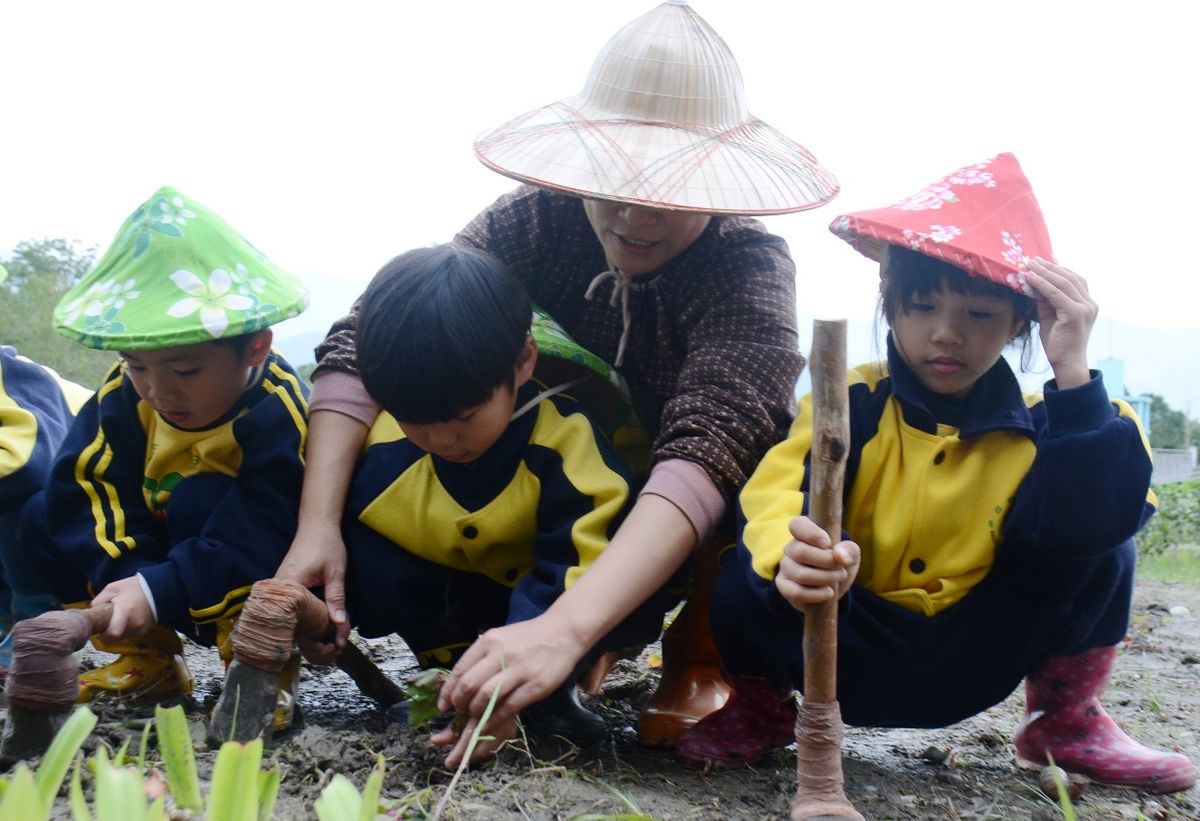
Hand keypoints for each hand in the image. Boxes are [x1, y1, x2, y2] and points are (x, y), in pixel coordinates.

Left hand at [91, 577, 156, 639]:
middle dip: (111, 632)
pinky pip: (133, 633)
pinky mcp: (148, 629)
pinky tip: (132, 617)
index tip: (101, 630)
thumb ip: (99, 601)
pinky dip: (130, 628)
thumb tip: (93, 613)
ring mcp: (143, 628)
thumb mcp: (112, 588)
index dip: (104, 635)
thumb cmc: (135, 587)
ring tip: (122, 616)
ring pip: (125, 636)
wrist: (160, 587)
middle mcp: (135, 623)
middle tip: (110, 621)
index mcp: (125, 612)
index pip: (112, 634)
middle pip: (117, 637)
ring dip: (121, 629)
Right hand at [276, 521, 348, 663]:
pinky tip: (323, 634)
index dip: (317, 642)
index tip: (335, 647)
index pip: (298, 626)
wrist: (316, 525)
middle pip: (291, 631)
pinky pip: (293, 617)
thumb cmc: (326, 545)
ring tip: (333, 646)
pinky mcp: (285, 595)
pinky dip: (308, 628)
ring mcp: (280, 595)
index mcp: (288, 588)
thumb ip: (336, 598)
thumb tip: (339, 625)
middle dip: (314, 646)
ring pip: (292, 626)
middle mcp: (278, 594)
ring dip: (311, 639)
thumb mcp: (336, 572)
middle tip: (336, 650)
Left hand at [435, 614, 581, 764]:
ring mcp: (519, 670)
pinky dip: (494, 720)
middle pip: (469, 686)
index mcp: (489, 641)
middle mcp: (501, 654)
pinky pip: (508, 708)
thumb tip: (459, 684)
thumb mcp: (500, 638)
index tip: (444, 706)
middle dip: (459, 705)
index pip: (460, 670)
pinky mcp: (535, 686)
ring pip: (486, 698)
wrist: (563, 632)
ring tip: (473, 718)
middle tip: (459, 714)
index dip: (448, 692)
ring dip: (475, 713)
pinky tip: (489, 724)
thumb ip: (481, 658)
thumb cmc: (528, 638)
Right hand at [774, 515, 859, 614]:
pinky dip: (817, 594)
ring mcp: (785, 567)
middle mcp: (791, 548)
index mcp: (805, 534)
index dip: (812, 533)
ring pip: (800, 574)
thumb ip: (849, 550)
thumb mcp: (850, 556)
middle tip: (841, 568)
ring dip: (826, 578)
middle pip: (801, 552)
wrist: (830, 591)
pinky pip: (796, 592)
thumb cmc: (838, 566)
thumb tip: (840, 555)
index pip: (797, 525)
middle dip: (827, 562)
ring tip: (838, 578)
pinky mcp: (783, 585)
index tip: (827, 543)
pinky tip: (828, 592)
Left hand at [1025, 258, 1096, 389]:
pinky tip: (1029, 278)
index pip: (1074, 279)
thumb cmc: (1058, 343)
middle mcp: (1090, 303)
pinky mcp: (1075, 314)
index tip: (1039, 262)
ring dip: (1043, 272)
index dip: (1057, 269)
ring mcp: (1084, 308)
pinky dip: (1041, 284)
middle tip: (1031, 260)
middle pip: (1069, 277)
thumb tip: (1033, 284)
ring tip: (1028, 265)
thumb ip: (1046, 301)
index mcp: (1088, 303)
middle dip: (1049, 267)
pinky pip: (1055, 294)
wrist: (1067, 363)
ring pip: (1062, 283)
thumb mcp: (1050, 317)